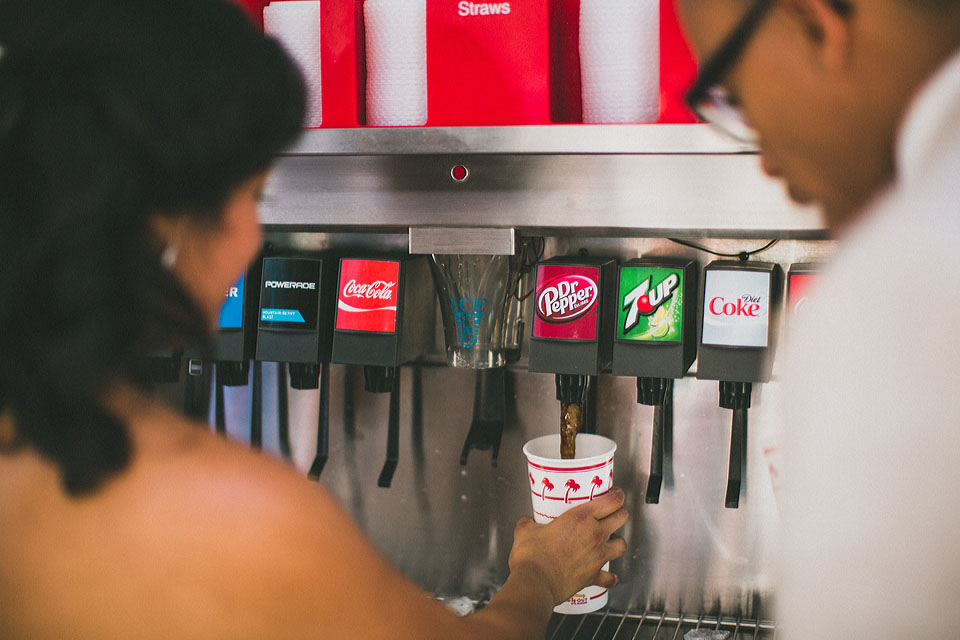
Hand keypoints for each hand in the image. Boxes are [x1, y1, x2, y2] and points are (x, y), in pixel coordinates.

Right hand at [508, 487, 628, 605]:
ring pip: (622, 545)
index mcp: (580, 518)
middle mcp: (594, 534)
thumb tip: (526, 522)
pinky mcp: (593, 576)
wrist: (535, 583)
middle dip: (620, 513)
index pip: (611, 500)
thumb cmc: (532, 556)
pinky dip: (610, 577)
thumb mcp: (525, 531)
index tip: (615, 493)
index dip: (617, 494)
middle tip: (614, 512)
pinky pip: (609, 577)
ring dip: (619, 541)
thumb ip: (528, 523)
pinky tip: (609, 576)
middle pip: (621, 518)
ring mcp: (597, 556)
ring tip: (613, 541)